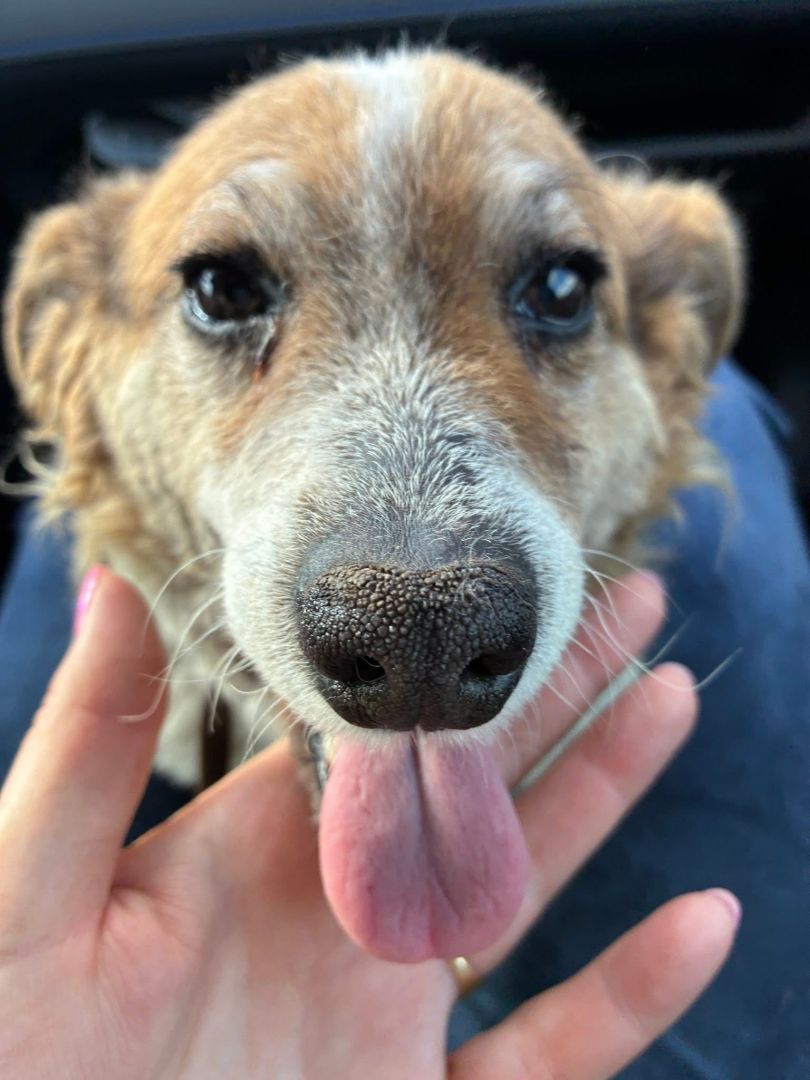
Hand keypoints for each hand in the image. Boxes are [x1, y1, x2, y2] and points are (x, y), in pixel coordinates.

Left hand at [0, 568, 738, 1078]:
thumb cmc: (10, 1065)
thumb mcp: (34, 891)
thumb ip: (89, 747)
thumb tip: (110, 583)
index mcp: (259, 846)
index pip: (378, 724)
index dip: (446, 651)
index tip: (507, 575)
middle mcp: (340, 912)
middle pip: (474, 775)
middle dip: (553, 683)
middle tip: (629, 597)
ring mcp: (393, 1014)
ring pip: (530, 883)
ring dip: (607, 791)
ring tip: (671, 695)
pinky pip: (558, 1054)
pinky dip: (635, 993)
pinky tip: (704, 920)